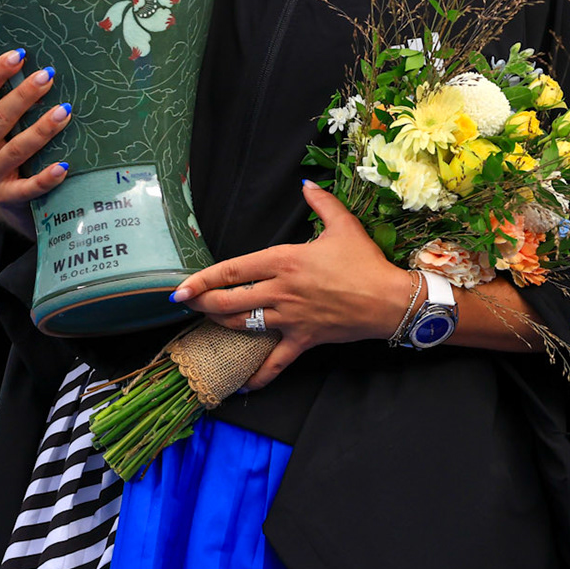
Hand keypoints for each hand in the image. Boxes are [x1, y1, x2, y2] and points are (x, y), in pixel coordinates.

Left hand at [170, 183, 417, 390]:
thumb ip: (322, 202)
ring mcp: (289, 318)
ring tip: (207, 321)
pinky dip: (257, 376)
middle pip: (229, 300)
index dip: (202, 280)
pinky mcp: (302, 339)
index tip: (181, 287)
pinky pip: (274, 362)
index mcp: (285, 261)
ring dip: (221, 324)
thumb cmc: (365, 262)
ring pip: (243, 324)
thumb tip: (306, 183)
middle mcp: (281, 290)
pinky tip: (240, 384)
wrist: (388, 299)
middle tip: (187, 304)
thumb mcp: (344, 225)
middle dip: (202, 303)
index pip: (232, 270)